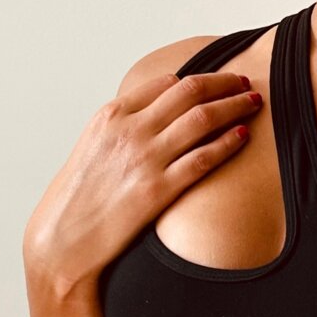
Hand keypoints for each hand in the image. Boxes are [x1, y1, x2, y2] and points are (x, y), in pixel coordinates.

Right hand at [23, 63, 264, 291]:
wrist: (63, 238)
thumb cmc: (77, 197)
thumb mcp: (93, 147)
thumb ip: (122, 127)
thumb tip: (152, 116)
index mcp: (111, 115)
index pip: (165, 84)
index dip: (199, 77)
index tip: (219, 78)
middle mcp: (130, 131)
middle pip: (190, 92)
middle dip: (224, 83)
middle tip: (244, 82)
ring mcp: (145, 159)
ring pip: (202, 119)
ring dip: (234, 105)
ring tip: (253, 102)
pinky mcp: (158, 190)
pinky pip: (203, 159)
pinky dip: (227, 143)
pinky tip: (242, 136)